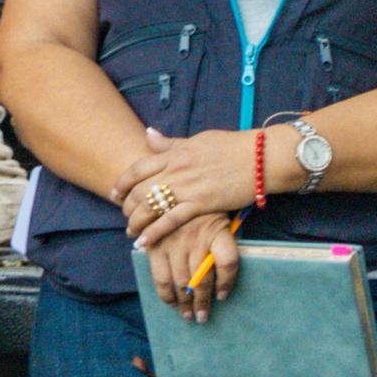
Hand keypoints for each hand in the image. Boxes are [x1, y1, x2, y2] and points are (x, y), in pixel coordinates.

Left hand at [122, 126, 264, 243]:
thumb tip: (148, 134)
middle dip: (127, 206)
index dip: (122, 182)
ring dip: (136, 221)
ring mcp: (188, 187)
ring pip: (150, 206)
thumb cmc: (233, 146)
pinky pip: (170, 221)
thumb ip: (171, 142)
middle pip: (140, 190)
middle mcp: (176, 169)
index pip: (138, 168)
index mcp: (175, 152)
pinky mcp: (201, 204)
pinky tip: (143, 242)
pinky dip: (153, 232)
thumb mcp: (199, 139)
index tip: (115, 193)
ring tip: (131, 232)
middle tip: (124, 215)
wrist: (261, 158)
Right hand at [144, 212, 243, 319]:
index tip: (223, 296)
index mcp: (217, 228)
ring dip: (184, 303)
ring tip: (187, 315)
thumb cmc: (202, 211)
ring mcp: (174, 241)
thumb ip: (223, 243)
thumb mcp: (220, 219)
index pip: (228, 261)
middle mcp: (196, 236)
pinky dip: (166, 294)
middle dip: (202, 302)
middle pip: (202, 278)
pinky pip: (160, 277)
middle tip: (202, 317)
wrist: (171, 190)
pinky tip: (171, 302)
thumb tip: (224, 281)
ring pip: (180, 282)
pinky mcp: (155, 246)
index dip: (227, 282)